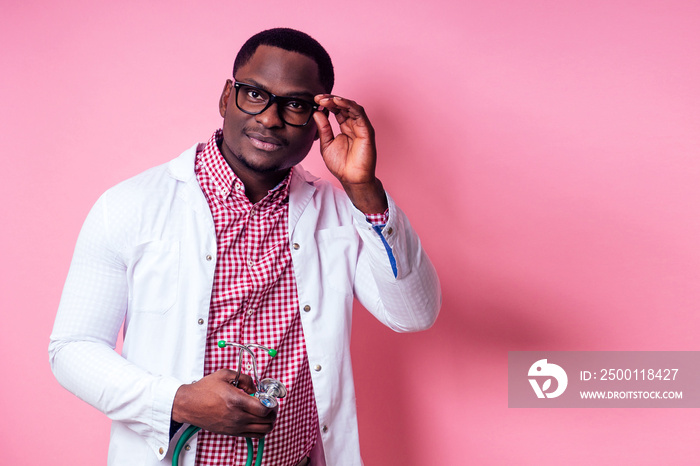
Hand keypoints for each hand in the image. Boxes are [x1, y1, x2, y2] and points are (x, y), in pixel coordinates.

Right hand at [171, 369, 276, 437]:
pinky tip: (258, 419)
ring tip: (266, 412)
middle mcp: (237, 417)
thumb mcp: (225, 374)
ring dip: (269, 421)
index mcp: (236, 401)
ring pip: (263, 430)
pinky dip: (261, 428)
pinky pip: (254, 435)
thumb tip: (255, 387)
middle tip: (271, 404)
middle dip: (273, 411)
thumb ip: (245, 378)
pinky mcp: (231, 432)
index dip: (271, 403)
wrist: (189, 404)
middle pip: (267, 420)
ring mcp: (234, 427)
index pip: (264, 409)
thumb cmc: (204, 389)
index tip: (269, 397)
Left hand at [313, 95, 387, 213]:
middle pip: (344, 106)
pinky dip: (349, 105)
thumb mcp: (326, 144)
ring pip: (352, 107)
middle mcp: (354, 124)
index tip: (315, 100)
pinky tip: (338, 102)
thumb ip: (323, 128)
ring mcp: (361, 126)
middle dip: (331, 99)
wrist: (352, 179)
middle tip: (318, 97)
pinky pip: (359, 113)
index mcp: (345, 127)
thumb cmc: (341, 165)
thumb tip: (317, 112)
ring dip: (339, 100)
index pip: (337, 110)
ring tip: (326, 99)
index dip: (327, 103)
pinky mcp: (367, 130)